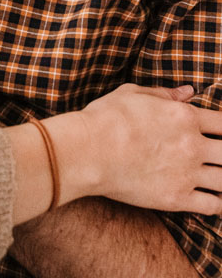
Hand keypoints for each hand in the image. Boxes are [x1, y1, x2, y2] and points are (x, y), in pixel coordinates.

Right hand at [70, 83, 221, 213]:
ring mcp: (187, 174)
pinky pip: (212, 206)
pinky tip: (211, 198)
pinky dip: (216, 203)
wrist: (88, 151)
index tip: (219, 133)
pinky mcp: (177, 198)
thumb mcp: (134, 94)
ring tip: (215, 177)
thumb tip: (189, 91)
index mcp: (184, 116)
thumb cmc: (107, 117)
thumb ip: (166, 93)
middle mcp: (192, 145)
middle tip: (216, 156)